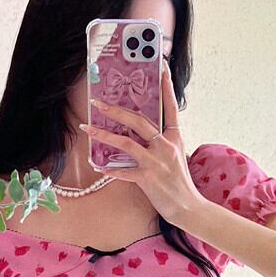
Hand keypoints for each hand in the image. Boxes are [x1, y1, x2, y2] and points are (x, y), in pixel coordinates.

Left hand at [79, 57, 203, 226]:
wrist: (188, 207)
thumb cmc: (178, 183)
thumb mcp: (175, 157)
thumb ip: (160, 144)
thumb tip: (139, 136)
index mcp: (174, 138)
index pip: (170, 108)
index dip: (167, 88)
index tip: (163, 69)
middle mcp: (165, 146)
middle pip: (139, 121)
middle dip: (116, 110)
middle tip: (98, 103)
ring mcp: (156, 161)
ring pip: (126, 142)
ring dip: (104, 134)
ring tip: (87, 128)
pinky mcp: (148, 177)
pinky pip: (124, 172)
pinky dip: (111, 170)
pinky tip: (99, 167)